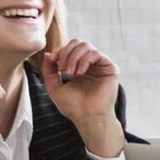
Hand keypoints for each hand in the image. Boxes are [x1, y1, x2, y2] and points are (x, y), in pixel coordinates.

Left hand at [42, 40, 123, 157]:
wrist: (87, 117)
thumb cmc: (73, 106)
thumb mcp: (54, 86)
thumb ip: (49, 70)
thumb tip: (49, 54)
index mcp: (78, 67)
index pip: (70, 48)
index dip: (60, 51)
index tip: (54, 64)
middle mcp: (90, 65)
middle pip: (78, 43)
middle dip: (66, 52)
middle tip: (62, 69)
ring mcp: (101, 66)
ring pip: (86, 45)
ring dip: (74, 57)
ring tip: (70, 72)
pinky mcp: (110, 69)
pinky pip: (96, 53)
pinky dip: (84, 60)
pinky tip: (80, 73)